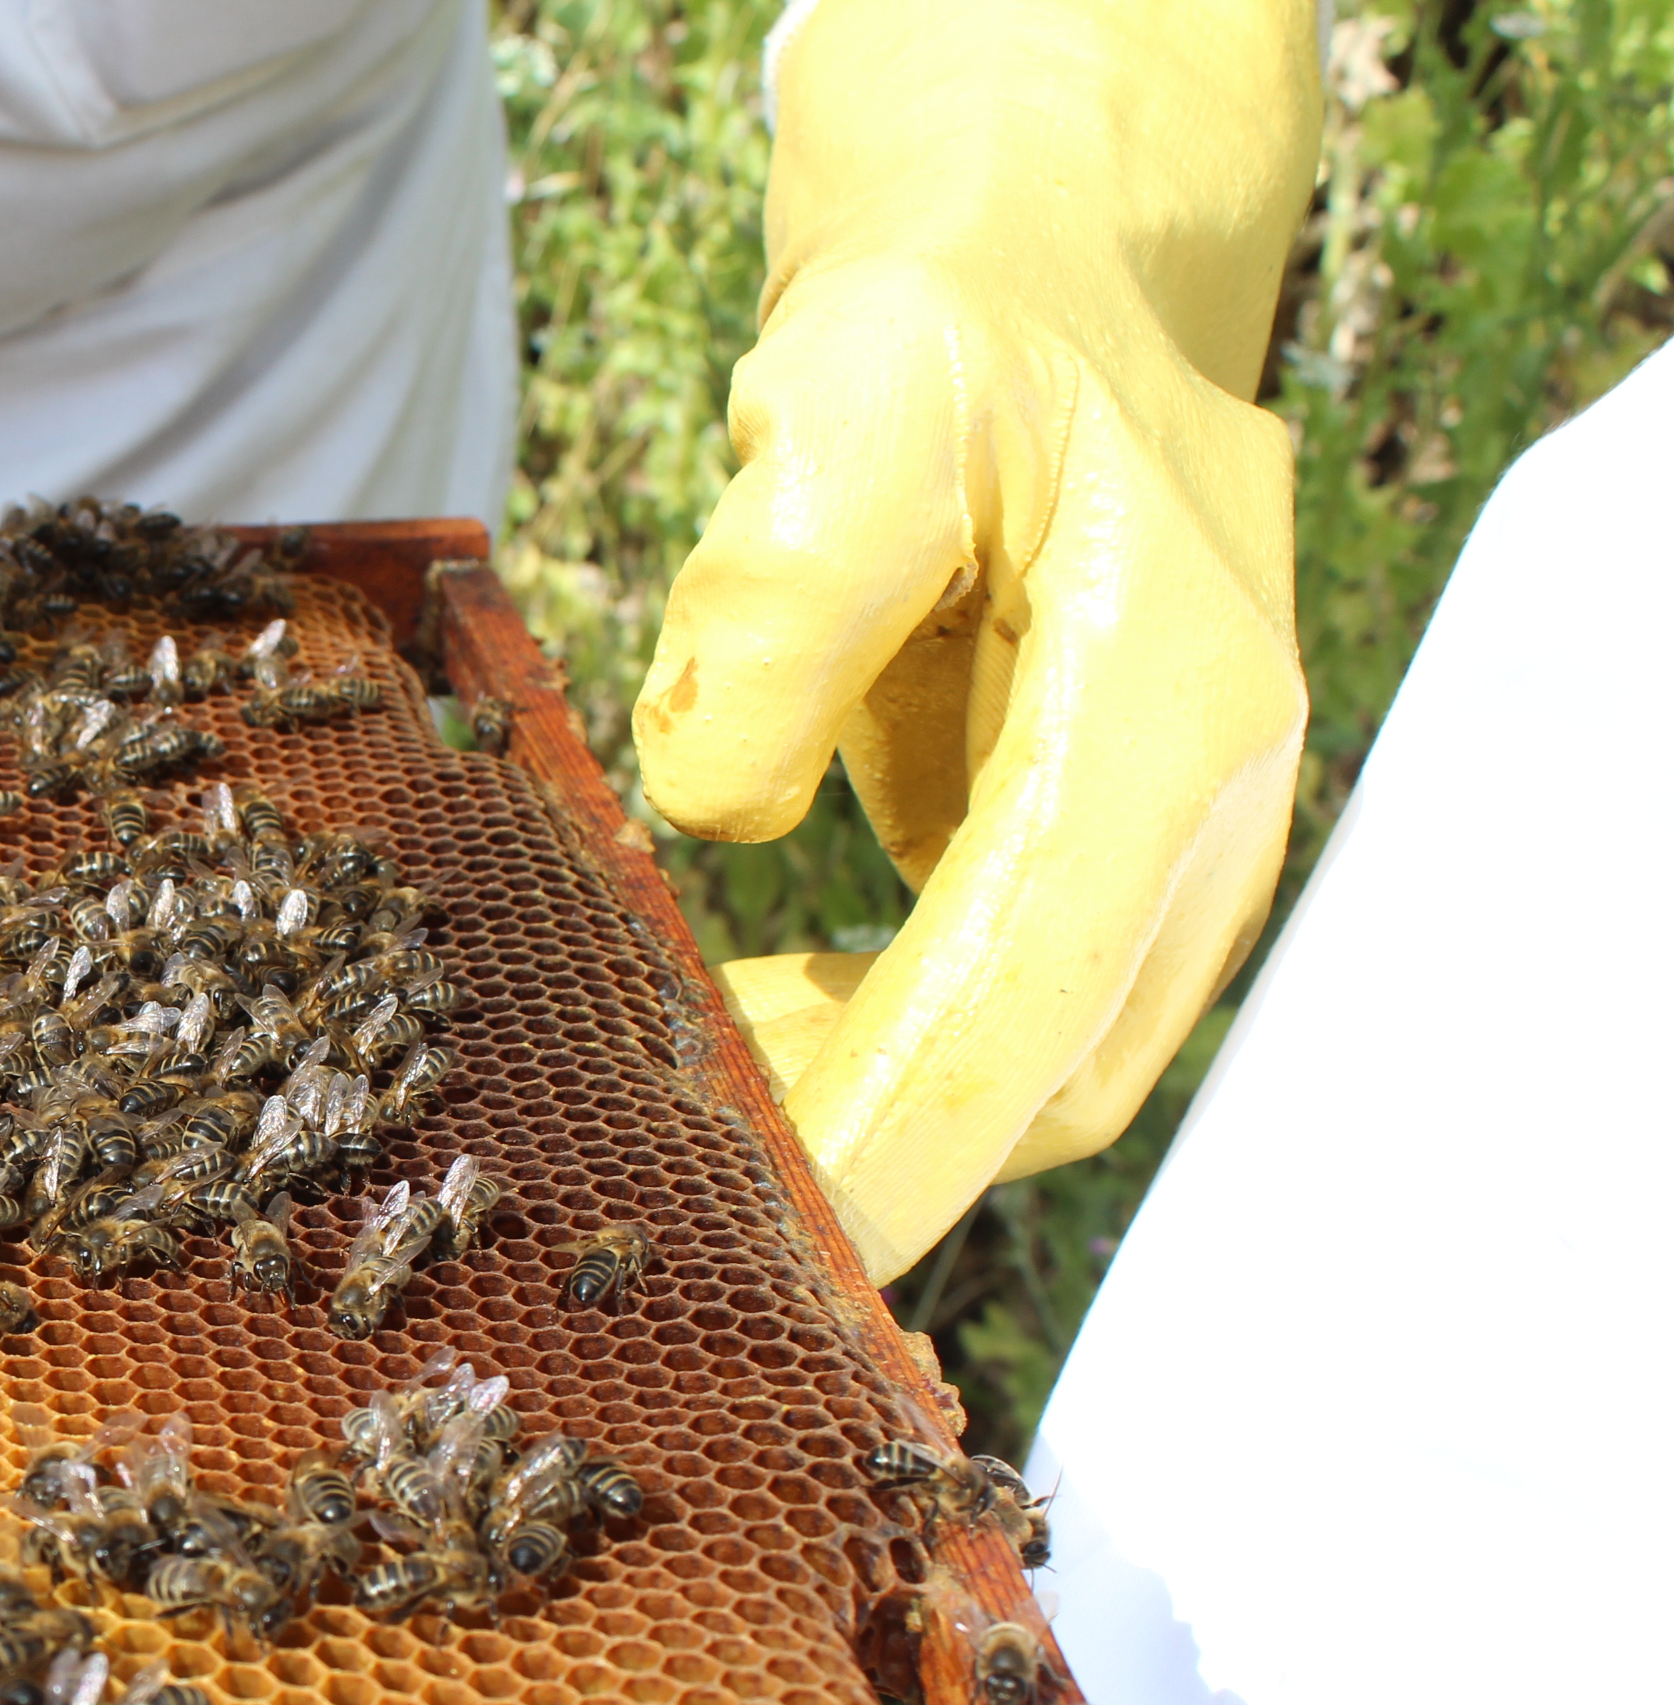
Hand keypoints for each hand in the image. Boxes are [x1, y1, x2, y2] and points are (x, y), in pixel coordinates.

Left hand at [632, 0, 1320, 1281]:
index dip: (884, 1134)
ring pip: (1027, 1075)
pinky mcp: (1101, 881)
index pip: (1022, 998)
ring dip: (855, 1103)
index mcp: (1166, 711)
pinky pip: (996, 1023)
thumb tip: (715, 811)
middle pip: (1039, 1079)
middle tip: (658, 1175)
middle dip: (854, 1151)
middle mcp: (1209, 814)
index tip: (758, 1233)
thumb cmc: (952, 341)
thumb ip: (786, 586)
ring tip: (678, 1070)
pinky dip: (872, 1053)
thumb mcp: (857, 389)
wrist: (1047, 310)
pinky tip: (739, 1017)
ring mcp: (1172, 860)